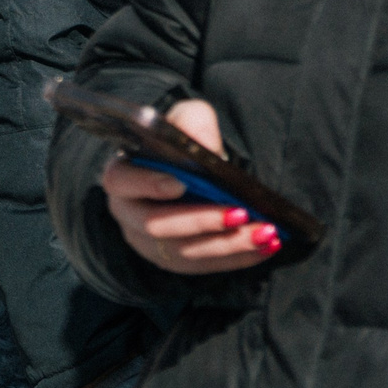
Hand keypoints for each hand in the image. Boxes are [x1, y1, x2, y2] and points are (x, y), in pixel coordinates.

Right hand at [99, 99, 278, 274]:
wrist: (192, 174)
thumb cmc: (183, 147)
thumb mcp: (187, 122)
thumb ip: (194, 124)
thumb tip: (204, 144)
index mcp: (121, 175)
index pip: (122, 181)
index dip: (148, 183)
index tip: (181, 183)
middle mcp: (127, 213)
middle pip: (156, 225)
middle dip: (202, 221)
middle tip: (241, 213)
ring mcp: (147, 242)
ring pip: (183, 252)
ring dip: (228, 244)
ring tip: (266, 233)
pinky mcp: (173, 260)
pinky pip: (203, 265)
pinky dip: (237, 258)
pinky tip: (266, 246)